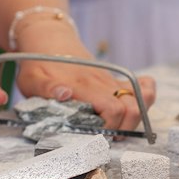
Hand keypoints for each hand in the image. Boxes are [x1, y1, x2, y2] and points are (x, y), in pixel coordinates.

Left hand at [11, 20, 156, 130]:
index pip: (112, 109)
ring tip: (118, 127)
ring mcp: (111, 80)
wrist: (48, 41)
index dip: (110, 128)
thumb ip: (47, 88)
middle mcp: (103, 82)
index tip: (97, 137)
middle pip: (133, 107)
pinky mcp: (114, 80)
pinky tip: (132, 108)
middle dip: (125, 128)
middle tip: (108, 136)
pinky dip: (145, 97)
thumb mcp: (33, 79)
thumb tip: (65, 94)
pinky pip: (143, 86)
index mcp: (84, 86)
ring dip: (136, 117)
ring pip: (142, 97)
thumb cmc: (38, 63)